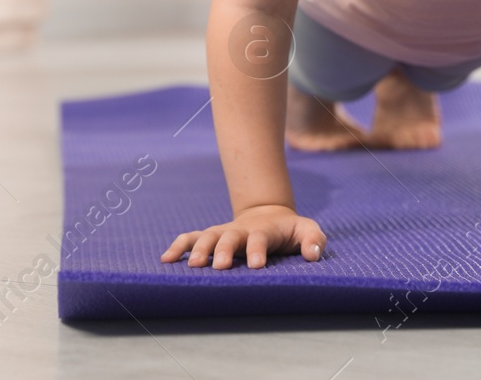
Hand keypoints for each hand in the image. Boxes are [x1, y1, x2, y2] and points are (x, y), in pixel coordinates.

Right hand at [160, 203, 326, 269]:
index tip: (256, 265)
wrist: (269, 215)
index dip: (258, 250)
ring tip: (192, 265)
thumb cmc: (289, 230)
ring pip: (207, 237)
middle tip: (220, 266)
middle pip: (229, 237)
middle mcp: (240, 231)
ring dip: (199, 249)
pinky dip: (178, 246)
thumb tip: (313, 254)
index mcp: (264, 230)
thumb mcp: (307, 230)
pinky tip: (166, 259)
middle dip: (224, 250)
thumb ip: (314, 240)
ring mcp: (224, 232)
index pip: (260, 239)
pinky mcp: (212, 236)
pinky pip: (191, 238)